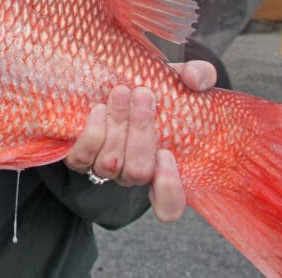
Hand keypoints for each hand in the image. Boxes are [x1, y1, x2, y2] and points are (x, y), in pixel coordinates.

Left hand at [64, 59, 216, 221]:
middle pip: (137, 172)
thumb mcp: (186, 77)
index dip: (169, 189)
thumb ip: (200, 75)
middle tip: (143, 94)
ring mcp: (106, 167)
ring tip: (120, 92)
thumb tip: (194, 79)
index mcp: (165, 165)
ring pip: (110, 164)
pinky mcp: (80, 157)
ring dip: (116, 126)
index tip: (168, 154)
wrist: (116, 80)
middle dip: (141, 133)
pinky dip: (91, 134)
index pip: (169, 206)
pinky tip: (98, 108)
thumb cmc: (158, 85)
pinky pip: (81, 159)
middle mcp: (134, 171)